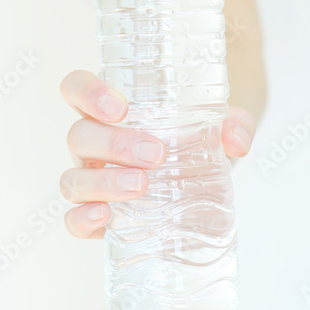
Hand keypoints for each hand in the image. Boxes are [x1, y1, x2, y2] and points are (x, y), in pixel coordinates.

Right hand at [58, 70, 255, 238]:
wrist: (202, 179)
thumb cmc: (196, 141)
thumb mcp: (220, 126)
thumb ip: (235, 124)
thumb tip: (236, 139)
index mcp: (110, 112)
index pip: (77, 89)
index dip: (88, 93)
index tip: (119, 107)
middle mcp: (94, 143)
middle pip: (79, 136)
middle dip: (114, 144)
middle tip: (155, 154)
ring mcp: (91, 179)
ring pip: (74, 178)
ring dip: (103, 182)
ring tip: (141, 185)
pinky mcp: (98, 215)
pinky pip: (73, 220)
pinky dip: (82, 219)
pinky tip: (105, 216)